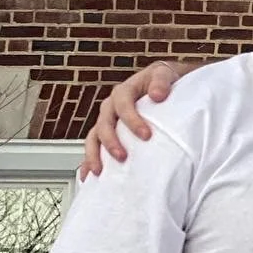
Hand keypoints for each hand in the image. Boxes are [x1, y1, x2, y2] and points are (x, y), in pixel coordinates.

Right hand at [79, 61, 188, 178]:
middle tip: (122, 157)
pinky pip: (94, 148)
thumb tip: (157, 95)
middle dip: (111, 142)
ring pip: (93, 138)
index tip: (146, 135)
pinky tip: (88, 177)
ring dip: (94, 154)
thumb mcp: (164, 74)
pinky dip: (88, 162)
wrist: (164, 86)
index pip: (123, 104)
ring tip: (100, 171)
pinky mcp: (108, 135)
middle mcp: (111, 107)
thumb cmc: (163, 81)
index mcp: (123, 91)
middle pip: (104, 124)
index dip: (132, 119)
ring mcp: (107, 121)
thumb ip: (161, 81)